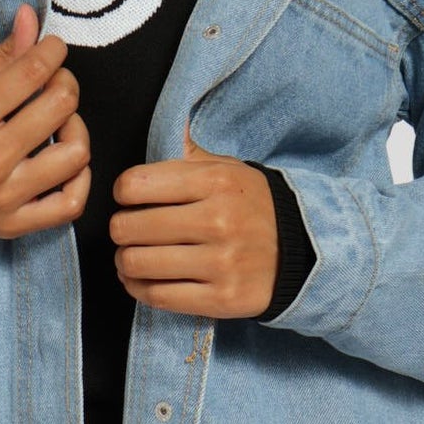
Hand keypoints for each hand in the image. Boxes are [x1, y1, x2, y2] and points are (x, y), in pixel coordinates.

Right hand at [0, 4, 90, 239]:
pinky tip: (67, 160)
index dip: (52, 51)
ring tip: (60, 121)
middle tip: (55, 81)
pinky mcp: (14, 225)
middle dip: (65, 82)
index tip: (53, 48)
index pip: (31, 72)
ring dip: (76, 128)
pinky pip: (71, 203)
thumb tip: (30, 18)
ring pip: (75, 155)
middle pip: (60, 107)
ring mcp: (3, 198)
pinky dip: (80, 179)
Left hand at [108, 119, 278, 318]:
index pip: (135, 185)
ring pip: (137, 264)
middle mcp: (218, 221)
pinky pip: (157, 296)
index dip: (122, 191)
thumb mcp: (226, 168)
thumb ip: (188, 152)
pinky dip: (138, 288)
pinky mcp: (222, 299)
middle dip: (120, 228)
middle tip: (128, 229)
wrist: (303, 250)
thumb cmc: (250, 204)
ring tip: (132, 256)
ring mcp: (220, 263)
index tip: (129, 197)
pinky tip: (141, 279)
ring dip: (125, 261)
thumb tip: (166, 124)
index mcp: (215, 182)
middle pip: (129, 227)